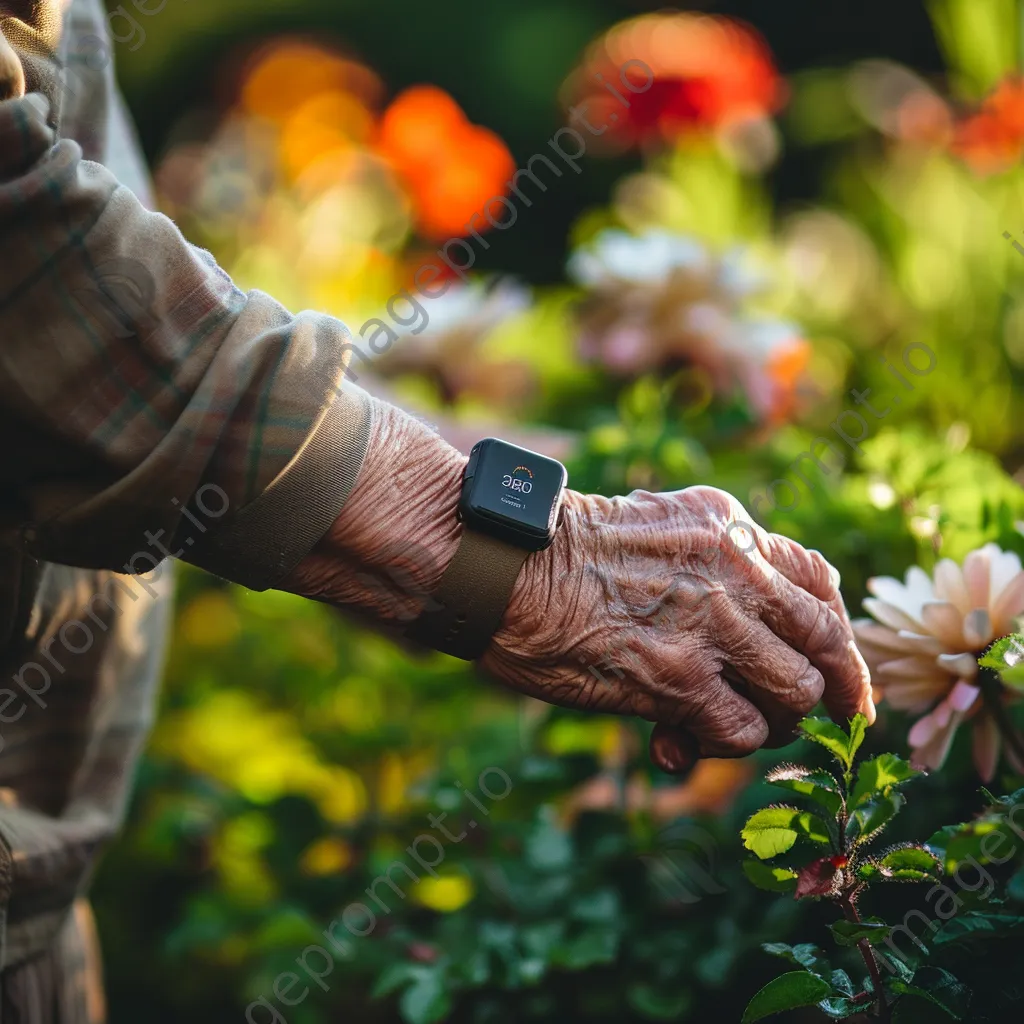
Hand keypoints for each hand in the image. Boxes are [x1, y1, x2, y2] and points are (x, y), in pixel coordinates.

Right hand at [283, 401, 872, 771]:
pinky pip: (741, 732)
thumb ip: (712, 565)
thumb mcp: (654, 526)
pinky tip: (675, 741)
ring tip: (726, 724)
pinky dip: (720, 746)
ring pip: (794, 694)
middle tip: (825, 721)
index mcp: (730, 526)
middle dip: (832, 690)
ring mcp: (714, 623)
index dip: (837, 635)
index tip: (837, 670)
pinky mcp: (680, 677)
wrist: (504, 566)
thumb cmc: (562, 552)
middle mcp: (736, 569)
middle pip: (824, 643)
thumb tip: (750, 635)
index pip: (820, 582)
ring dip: (768, 721)